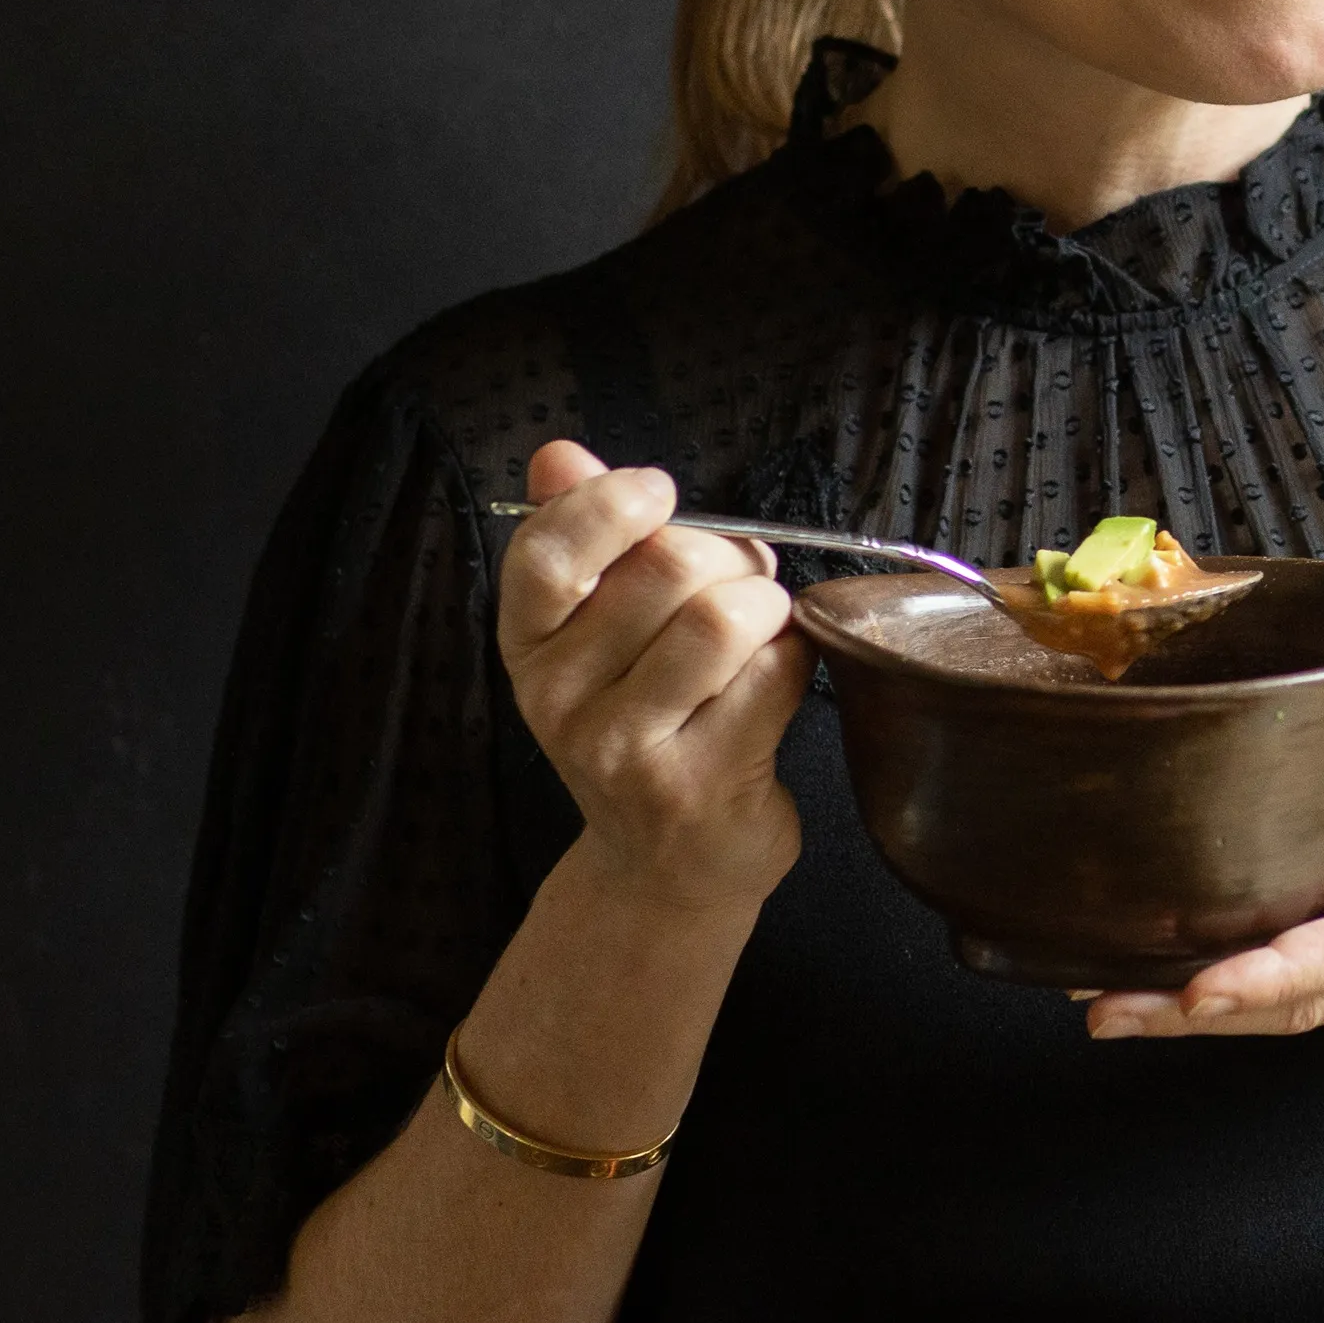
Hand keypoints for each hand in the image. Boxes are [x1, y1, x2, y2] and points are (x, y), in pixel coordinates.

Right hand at [494, 439, 807, 914]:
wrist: (664, 868)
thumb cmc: (645, 722)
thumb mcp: (597, 632)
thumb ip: (586, 535)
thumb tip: (557, 454)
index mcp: (528, 645)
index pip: (549, 550)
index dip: (613, 502)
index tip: (659, 492)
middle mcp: (561, 697)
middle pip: (668, 567)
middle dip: (730, 558)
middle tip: (741, 586)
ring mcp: (627, 747)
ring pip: (726, 617)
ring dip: (769, 609)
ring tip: (761, 634)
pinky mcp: (701, 782)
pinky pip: (774, 674)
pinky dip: (795, 662)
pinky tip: (774, 689)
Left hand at [1086, 566, 1323, 1068]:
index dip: (1282, 966)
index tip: (1201, 985)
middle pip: (1308, 1000)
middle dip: (1201, 1012)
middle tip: (1100, 1008)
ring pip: (1306, 1013)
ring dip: (1206, 1019)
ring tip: (1106, 1007)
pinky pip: (1321, 1000)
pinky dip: (1247, 1002)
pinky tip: (1174, 989)